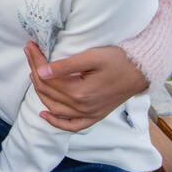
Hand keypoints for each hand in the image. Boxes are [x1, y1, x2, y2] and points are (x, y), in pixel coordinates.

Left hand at [25, 42, 147, 131]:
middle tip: (30, 52)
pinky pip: (71, 126)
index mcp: (80, 92)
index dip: (36, 61)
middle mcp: (82, 108)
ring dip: (40, 90)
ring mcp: (89, 115)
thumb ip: (66, 66)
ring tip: (33, 72)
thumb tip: (41, 71)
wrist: (141, 72)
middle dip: (34, 70)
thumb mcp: (91, 57)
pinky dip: (56, 122)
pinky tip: (45, 114)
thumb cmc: (118, 61)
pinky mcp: (94, 117)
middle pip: (48, 91)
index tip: (31, 46)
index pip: (47, 78)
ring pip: (54, 107)